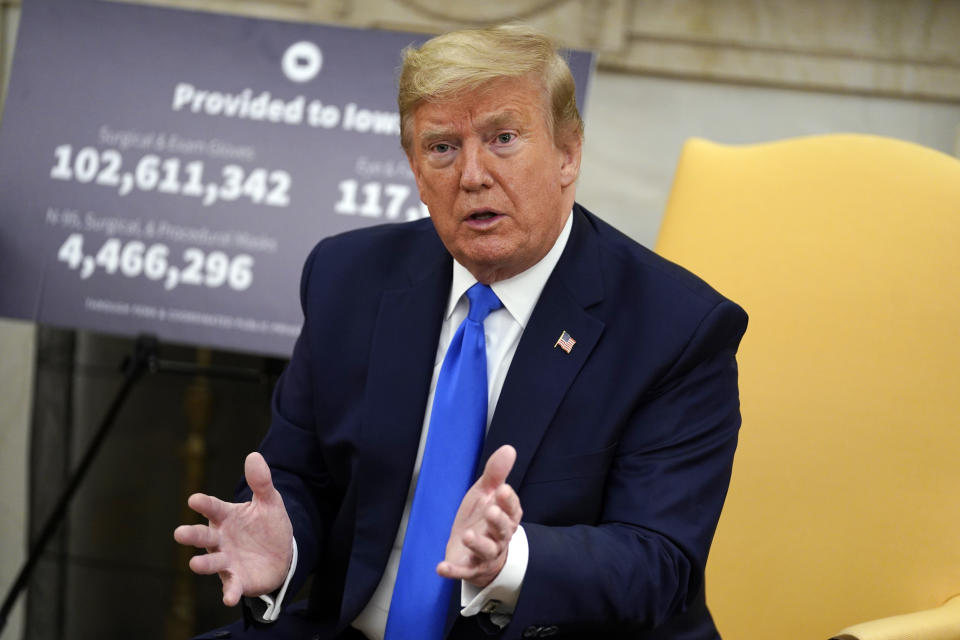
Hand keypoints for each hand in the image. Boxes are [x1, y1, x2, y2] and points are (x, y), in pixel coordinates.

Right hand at [173, 452, 293, 605]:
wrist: (281, 554)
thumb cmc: (268, 525)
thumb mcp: (270, 502)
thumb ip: (261, 482)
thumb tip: (254, 455)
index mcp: (227, 517)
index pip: (214, 508)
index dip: (204, 504)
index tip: (194, 499)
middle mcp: (221, 539)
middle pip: (204, 536)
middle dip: (192, 535)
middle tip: (180, 533)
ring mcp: (227, 560)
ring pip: (211, 562)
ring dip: (203, 564)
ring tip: (194, 564)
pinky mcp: (237, 579)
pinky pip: (231, 586)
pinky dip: (229, 592)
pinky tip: (229, 598)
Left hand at [437, 444, 522, 587]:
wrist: (471, 548)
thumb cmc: (481, 518)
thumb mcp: (486, 493)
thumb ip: (496, 473)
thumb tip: (509, 449)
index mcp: (506, 517)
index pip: (513, 510)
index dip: (508, 501)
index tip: (502, 490)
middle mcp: (499, 537)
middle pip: (503, 531)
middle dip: (498, 522)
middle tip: (490, 511)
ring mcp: (485, 555)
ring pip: (486, 551)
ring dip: (478, 544)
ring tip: (468, 535)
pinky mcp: (470, 568)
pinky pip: (463, 571)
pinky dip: (453, 570)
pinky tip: (441, 567)